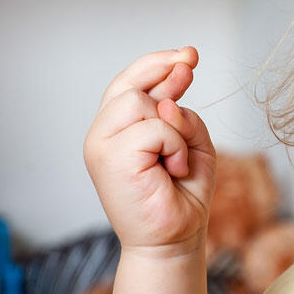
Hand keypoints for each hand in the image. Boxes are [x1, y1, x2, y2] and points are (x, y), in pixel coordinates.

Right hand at [83, 47, 215, 256]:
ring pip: (141, 103)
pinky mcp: (109, 159)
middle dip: (166, 78)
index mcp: (117, 128)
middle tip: (189, 79)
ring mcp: (101, 145)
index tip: (188, 54)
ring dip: (174, 129)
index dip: (157, 63)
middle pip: (130, 84)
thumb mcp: (192, 142)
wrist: (174, 238)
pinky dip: (174, 145)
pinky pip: (154, 128)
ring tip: (175, 160)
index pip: (129, 82)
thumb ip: (181, 115)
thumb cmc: (181, 193)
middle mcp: (103, 134)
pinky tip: (172, 169)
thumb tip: (168, 99)